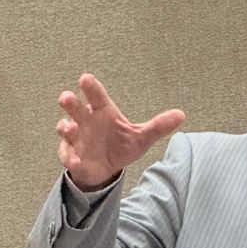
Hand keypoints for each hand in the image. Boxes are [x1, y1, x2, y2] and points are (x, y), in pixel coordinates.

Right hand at [55, 73, 185, 190]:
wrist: (107, 168)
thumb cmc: (122, 145)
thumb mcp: (141, 137)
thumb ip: (158, 126)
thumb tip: (181, 114)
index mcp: (103, 111)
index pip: (96, 96)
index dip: (91, 87)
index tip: (85, 78)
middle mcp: (86, 120)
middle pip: (74, 107)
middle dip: (69, 101)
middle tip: (67, 97)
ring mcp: (75, 137)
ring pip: (64, 127)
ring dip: (65, 127)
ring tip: (71, 129)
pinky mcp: (70, 154)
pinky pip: (66, 154)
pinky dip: (70, 157)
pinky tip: (76, 161)